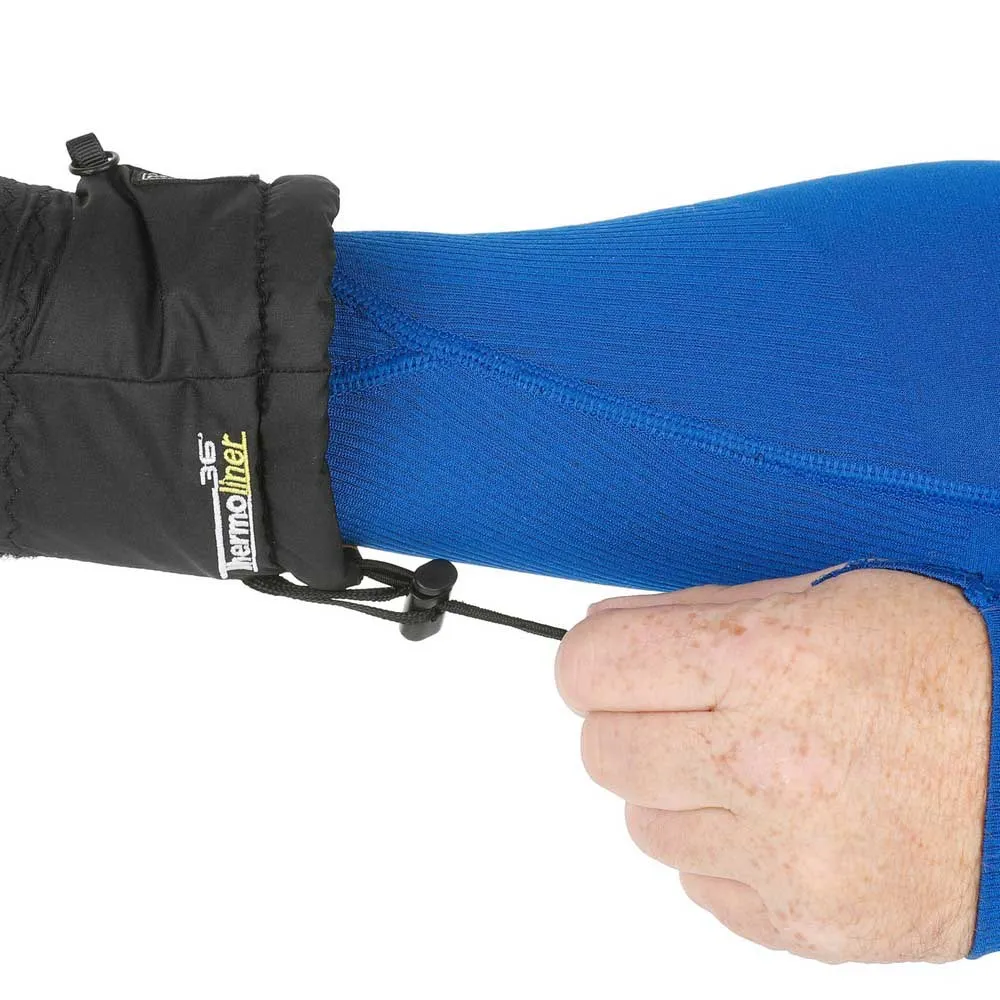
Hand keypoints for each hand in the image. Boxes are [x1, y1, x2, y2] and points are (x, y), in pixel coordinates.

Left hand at [555, 567, 991, 961]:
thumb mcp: (826, 597)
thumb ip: (694, 612)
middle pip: (603, 753)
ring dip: (679, 793)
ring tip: (755, 766)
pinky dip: (725, 854)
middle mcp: (765, 762)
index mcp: (764, 659)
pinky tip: (786, 820)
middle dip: (631, 725)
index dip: (596, 663)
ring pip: (646, 826)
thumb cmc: (945, 664)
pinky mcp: (805, 923)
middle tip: (692, 711)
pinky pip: (702, 888)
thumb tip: (598, 633)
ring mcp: (785, 855)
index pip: (591, 669)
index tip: (617, 666)